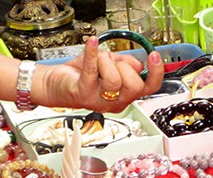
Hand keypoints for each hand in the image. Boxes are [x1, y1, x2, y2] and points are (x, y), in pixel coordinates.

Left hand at [38, 36, 163, 111]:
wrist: (56, 84)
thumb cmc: (82, 75)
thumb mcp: (108, 64)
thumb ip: (125, 63)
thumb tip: (138, 63)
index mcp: (125, 95)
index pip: (149, 88)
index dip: (156, 73)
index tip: (154, 56)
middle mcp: (115, 101)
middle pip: (135, 87)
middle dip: (126, 68)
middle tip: (113, 64)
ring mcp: (100, 100)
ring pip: (114, 81)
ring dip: (106, 62)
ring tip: (97, 61)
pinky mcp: (83, 93)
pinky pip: (91, 71)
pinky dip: (92, 53)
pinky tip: (91, 42)